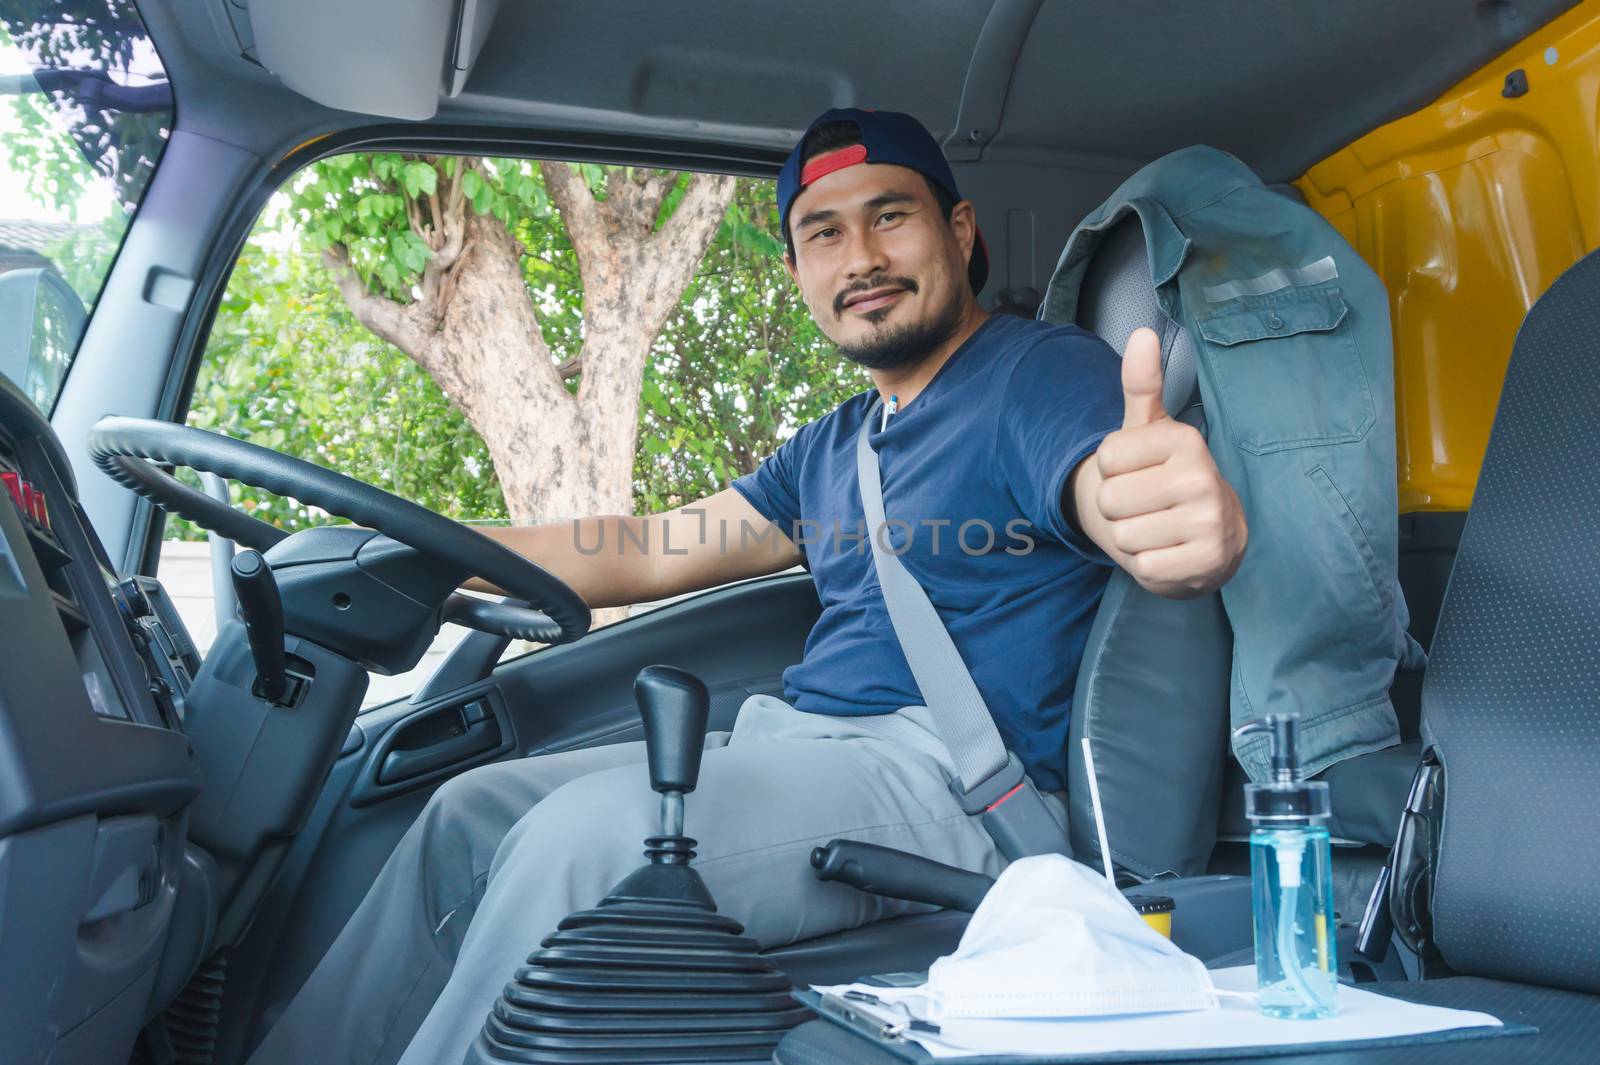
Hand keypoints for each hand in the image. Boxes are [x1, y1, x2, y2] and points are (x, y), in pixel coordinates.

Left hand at [1086, 328, 1246, 597]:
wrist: (1211, 538)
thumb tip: (1141, 333)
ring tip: (1158, 528)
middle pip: (1109, 500)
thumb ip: (1141, 386)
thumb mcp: (1151, 430)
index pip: (1105, 458)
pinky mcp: (1206, 563)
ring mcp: (1208, 523)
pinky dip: (1149, 566)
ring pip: (1123, 536)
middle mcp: (1202, 478)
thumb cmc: (1169, 477)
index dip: (1112, 471)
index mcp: (1185, 440)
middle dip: (1119, 509)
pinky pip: (1143, 567)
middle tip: (1148, 506)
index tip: (1140, 471)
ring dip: (1132, 538)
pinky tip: (1170, 552)